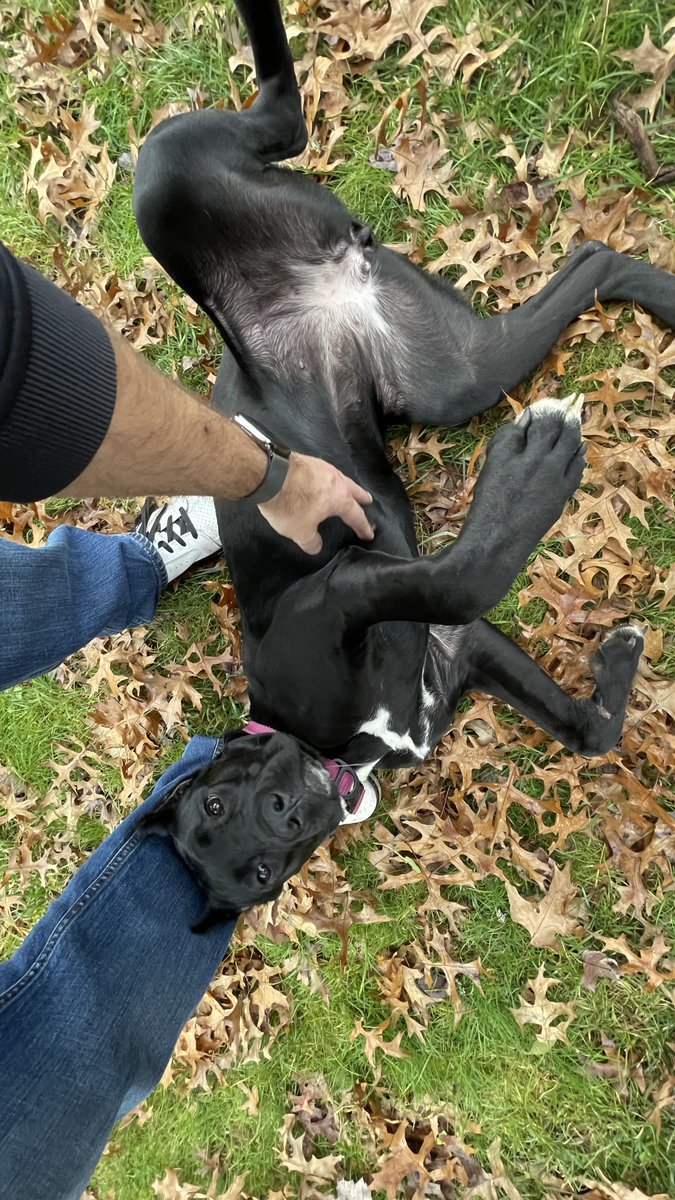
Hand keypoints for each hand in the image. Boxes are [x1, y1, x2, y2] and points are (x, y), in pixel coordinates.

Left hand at [257, 452, 374, 553]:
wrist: (269, 475)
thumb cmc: (289, 505)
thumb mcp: (300, 532)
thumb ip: (311, 541)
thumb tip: (316, 547)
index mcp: (339, 499)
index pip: (356, 515)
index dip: (363, 526)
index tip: (369, 533)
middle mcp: (336, 481)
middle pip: (353, 490)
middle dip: (361, 497)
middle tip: (368, 500)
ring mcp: (322, 467)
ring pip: (340, 478)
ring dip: (346, 485)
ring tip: (347, 488)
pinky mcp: (308, 460)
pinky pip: (324, 471)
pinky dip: (328, 478)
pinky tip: (323, 479)